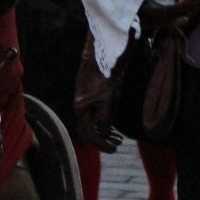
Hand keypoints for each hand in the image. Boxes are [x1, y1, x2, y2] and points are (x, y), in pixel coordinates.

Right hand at [73, 35, 125, 152]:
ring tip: (119, 136)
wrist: (104, 51)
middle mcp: (79, 103)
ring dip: (105, 129)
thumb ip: (104, 118)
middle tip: (118, 144)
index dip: (101, 144)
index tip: (114, 149)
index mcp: (81, 107)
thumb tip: (102, 134)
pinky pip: (95, 111)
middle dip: (104, 138)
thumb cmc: (106, 74)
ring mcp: (84, 97)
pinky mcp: (90, 91)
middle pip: (89, 128)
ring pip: (93, 119)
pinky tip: (114, 122)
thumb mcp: (108, 98)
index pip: (88, 133)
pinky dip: (104, 118)